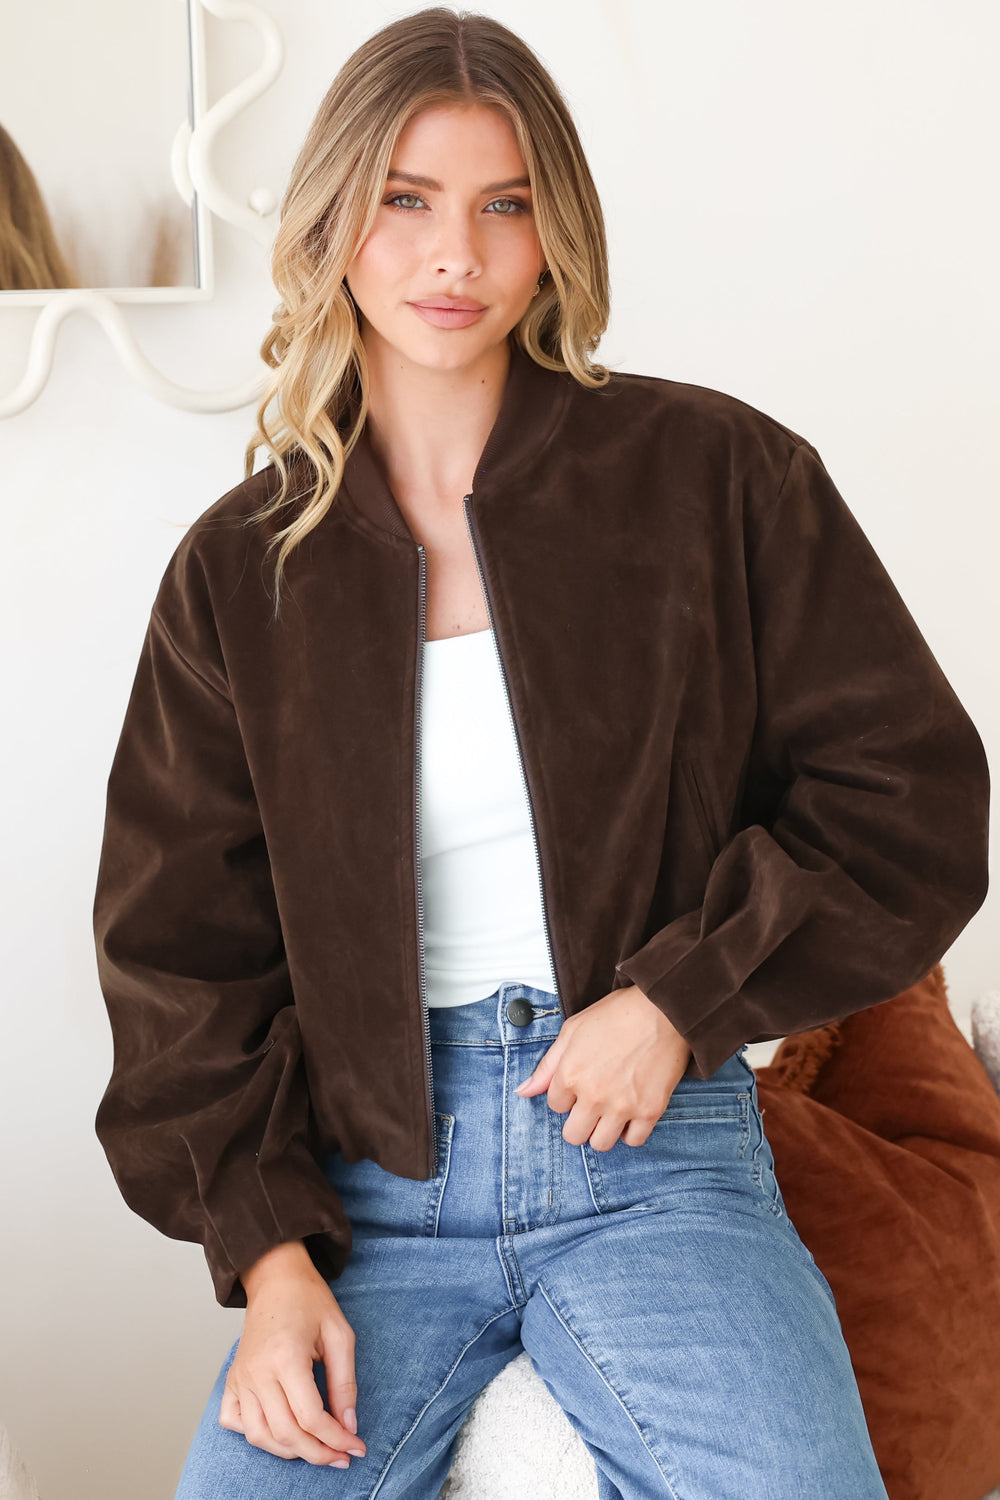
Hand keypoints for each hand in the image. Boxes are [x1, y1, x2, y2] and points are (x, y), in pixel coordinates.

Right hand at [219, 1241, 366, 1467]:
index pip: (310, 1417)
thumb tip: (349, 1426)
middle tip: (341, 1456)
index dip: (336, 1439)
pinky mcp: (232, 1380)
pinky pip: (234, 1422)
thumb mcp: (340, 1335)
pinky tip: (279, 1432)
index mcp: (286, 1357)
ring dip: (290, 1451)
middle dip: (318, 1453)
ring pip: (260, 1436)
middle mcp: (257, 1372)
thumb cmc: (309, 1300)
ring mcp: (241, 1378)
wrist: (276, 1278)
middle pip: (286, 1434)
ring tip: (317, 1448)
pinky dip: (256, 1435)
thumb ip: (345, 1383)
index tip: (356, 1447)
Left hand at [514, 985, 692, 1150]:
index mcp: (570, 1074)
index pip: (555, 1107)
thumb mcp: (572, 1031)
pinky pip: (633, 1141)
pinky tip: (631, 1113)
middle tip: (592, 1105)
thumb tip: (522, 1091)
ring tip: (611, 1111)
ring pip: (601, 1144)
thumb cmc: (617, 1015)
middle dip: (579, 1122)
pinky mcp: (649, 1111)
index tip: (580, 1085)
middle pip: (573, 1135)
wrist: (662, 1010)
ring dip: (603, 1131)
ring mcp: (622, 1106)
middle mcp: (593, 1095)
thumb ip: (547, 1066)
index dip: (567, 1095)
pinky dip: (631, 1132)